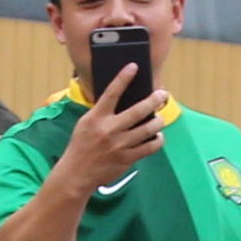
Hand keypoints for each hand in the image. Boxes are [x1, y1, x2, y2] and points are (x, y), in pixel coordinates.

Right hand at [53, 64, 166, 190]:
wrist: (77, 173)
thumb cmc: (82, 145)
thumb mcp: (86, 123)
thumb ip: (102, 112)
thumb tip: (124, 100)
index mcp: (96, 117)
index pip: (112, 92)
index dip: (123, 78)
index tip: (134, 67)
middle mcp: (109, 129)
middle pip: (138, 111)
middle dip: (154, 100)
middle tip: (163, 95)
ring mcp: (120, 145)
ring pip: (148, 129)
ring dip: (158, 121)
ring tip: (160, 118)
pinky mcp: (127, 159)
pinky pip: (150, 147)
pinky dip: (157, 140)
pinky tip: (158, 136)